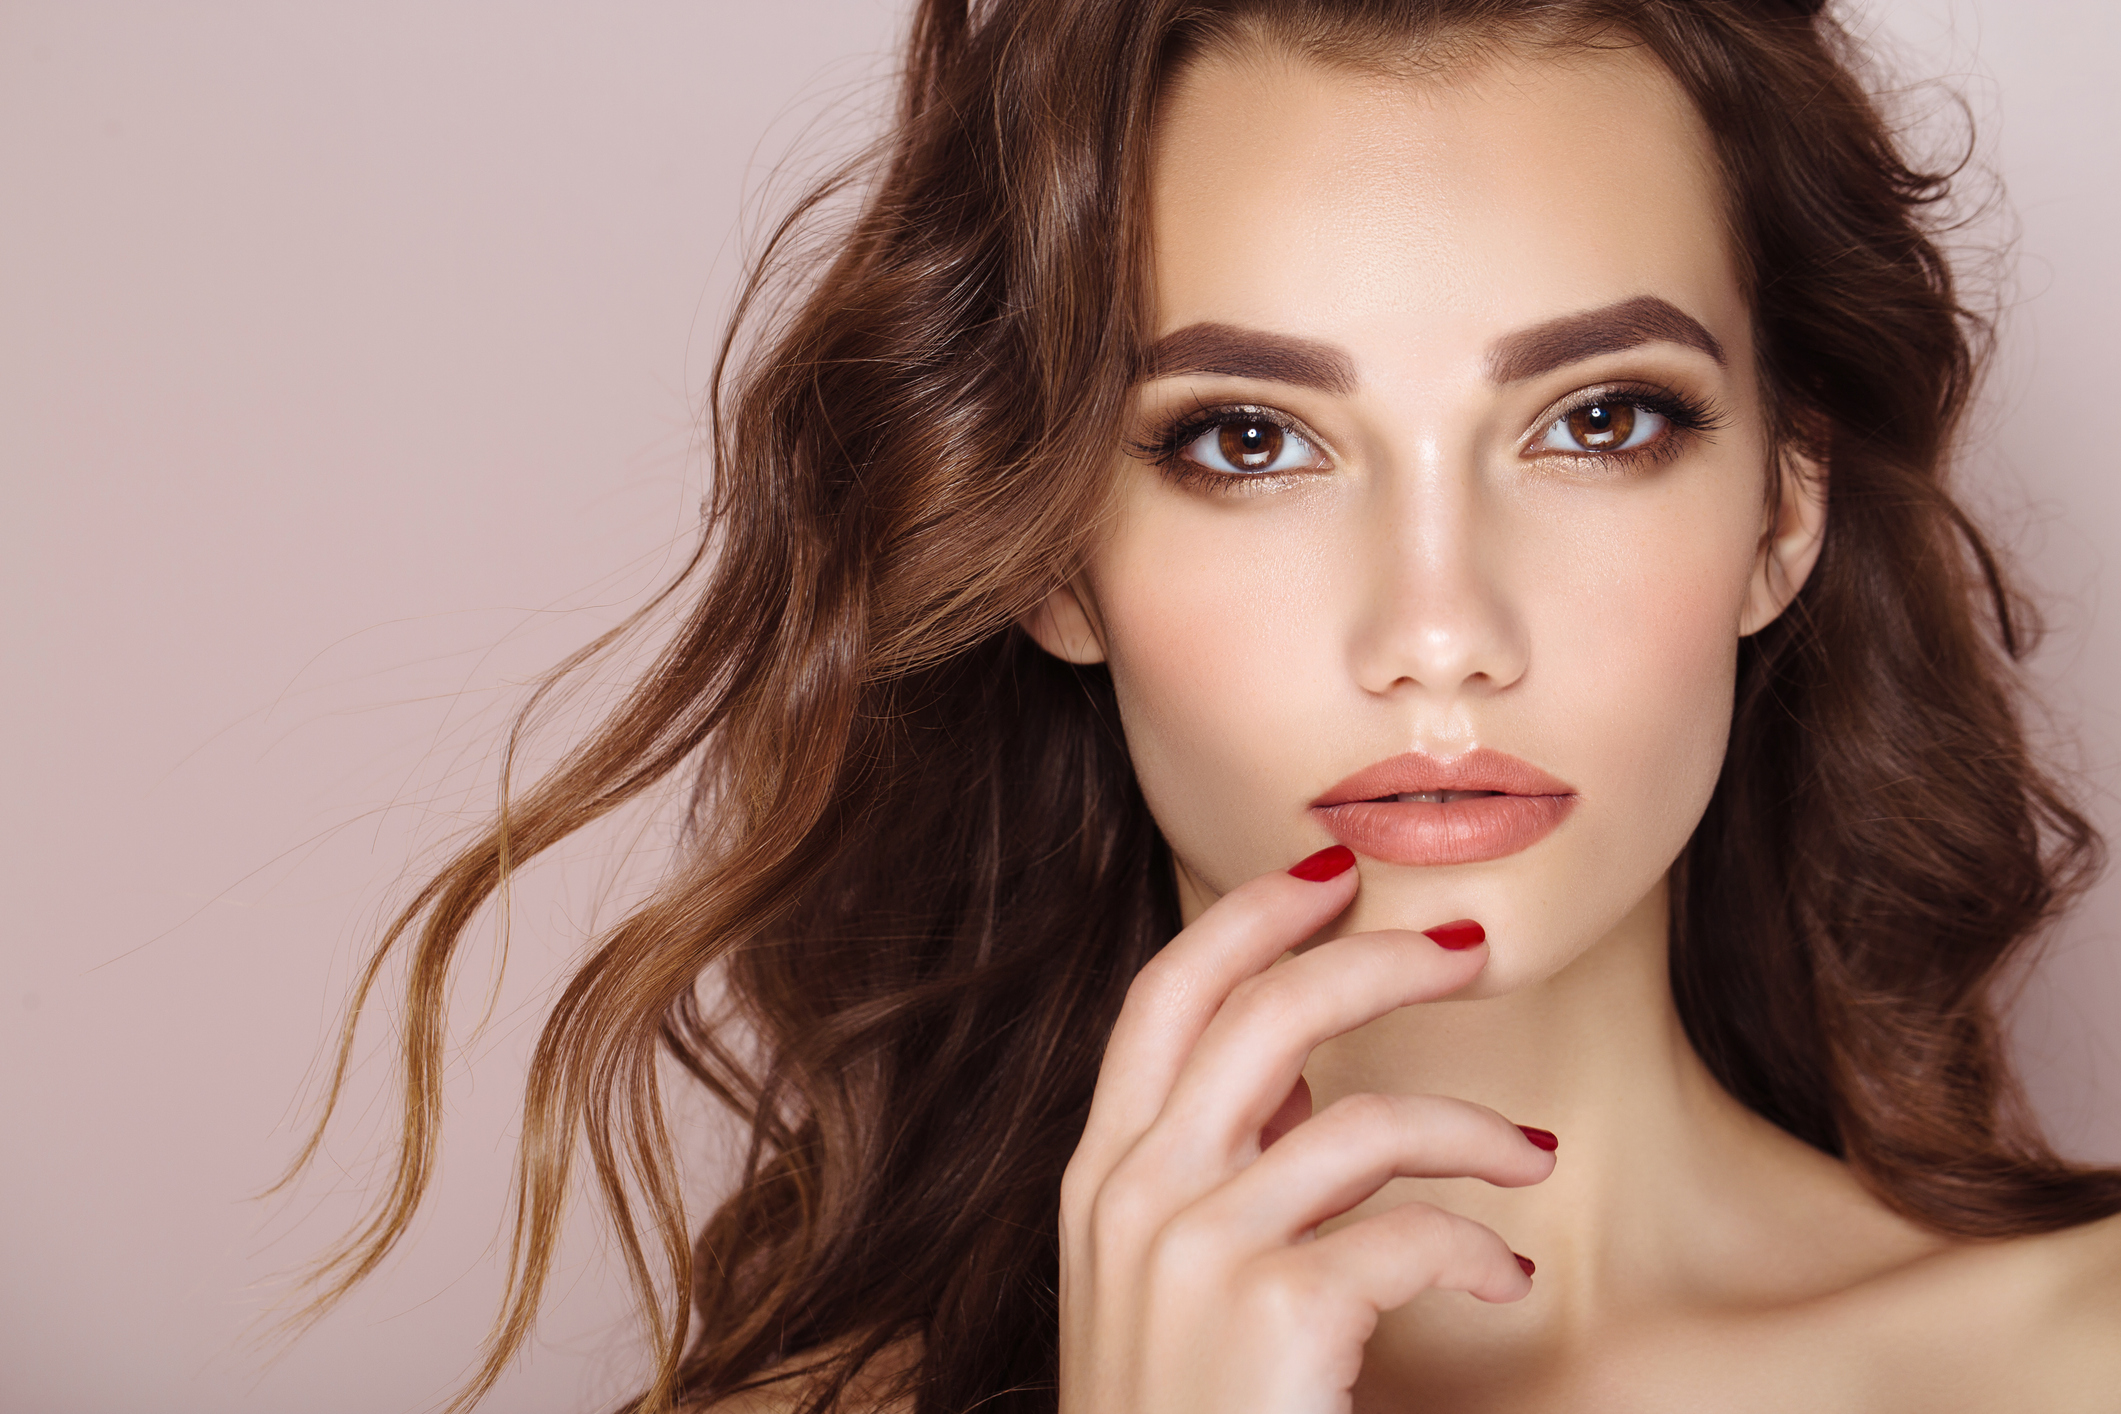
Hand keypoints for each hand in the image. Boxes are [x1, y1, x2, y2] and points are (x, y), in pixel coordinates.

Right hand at [1057, 846, 1555, 1413]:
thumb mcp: (1154, 1289)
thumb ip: (1204, 1181)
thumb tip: (1293, 1097)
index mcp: (1100, 1176)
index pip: (1163, 996)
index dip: (1249, 918)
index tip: (1328, 878)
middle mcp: (1132, 1193)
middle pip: (1260, 1011)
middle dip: (1373, 957)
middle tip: (1463, 948)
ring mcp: (1194, 1249)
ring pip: (1359, 1117)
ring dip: (1468, 1125)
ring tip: (1531, 1153)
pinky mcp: (1275, 1311)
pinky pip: (1409, 1232)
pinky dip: (1475, 1246)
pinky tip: (1503, 1276)